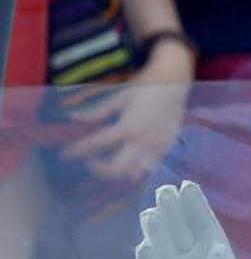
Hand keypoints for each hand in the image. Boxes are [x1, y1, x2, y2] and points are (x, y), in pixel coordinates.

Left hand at [61, 42, 193, 182]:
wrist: (177, 83)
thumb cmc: (146, 86)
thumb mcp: (120, 96)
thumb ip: (96, 111)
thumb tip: (72, 117)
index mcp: (127, 127)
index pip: (96, 144)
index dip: (77, 151)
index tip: (65, 155)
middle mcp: (141, 142)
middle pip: (114, 169)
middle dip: (97, 168)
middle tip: (88, 159)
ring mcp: (155, 148)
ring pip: (132, 174)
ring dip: (116, 172)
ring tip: (106, 162)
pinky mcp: (165, 150)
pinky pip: (146, 169)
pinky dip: (133, 169)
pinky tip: (125, 159)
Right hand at [137, 181, 250, 258]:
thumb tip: (213, 250)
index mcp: (216, 254)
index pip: (204, 224)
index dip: (196, 206)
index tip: (189, 186)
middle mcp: (193, 257)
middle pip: (180, 228)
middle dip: (173, 210)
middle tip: (165, 191)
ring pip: (163, 244)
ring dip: (157, 229)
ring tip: (151, 214)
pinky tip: (145, 247)